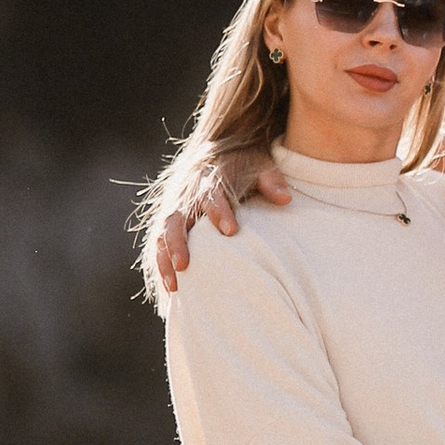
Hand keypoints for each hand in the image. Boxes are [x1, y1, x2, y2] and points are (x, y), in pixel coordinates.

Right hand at [153, 153, 292, 293]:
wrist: (217, 152)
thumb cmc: (242, 164)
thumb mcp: (260, 165)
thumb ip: (270, 180)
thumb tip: (285, 198)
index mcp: (208, 181)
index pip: (211, 196)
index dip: (219, 212)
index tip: (231, 231)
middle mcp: (185, 196)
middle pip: (175, 219)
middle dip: (177, 243)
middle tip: (184, 266)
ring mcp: (173, 211)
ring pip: (161, 236)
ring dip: (164, 260)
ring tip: (175, 288)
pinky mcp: (168, 224)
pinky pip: (158, 247)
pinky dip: (161, 267)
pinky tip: (171, 292)